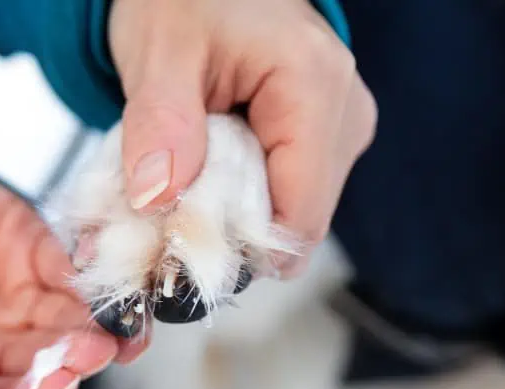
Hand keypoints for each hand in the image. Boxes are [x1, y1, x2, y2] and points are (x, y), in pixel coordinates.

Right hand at [0, 144, 146, 388]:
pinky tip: (109, 277)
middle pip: (51, 373)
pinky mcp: (34, 254)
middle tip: (95, 348)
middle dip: (76, 364)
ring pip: (73, 327)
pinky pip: (74, 273)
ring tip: (118, 319)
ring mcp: (18, 303)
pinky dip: (95, 277)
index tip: (56, 387)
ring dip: (100, 327)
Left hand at [109, 0, 376, 275]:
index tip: (179, 245)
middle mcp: (344, 117)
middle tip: (171, 208)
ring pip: (289, 217)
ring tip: (188, 177)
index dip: (239, 248)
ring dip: (232, 217)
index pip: (298, 218)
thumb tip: (159, 201)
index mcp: (316, 89)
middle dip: (230, 232)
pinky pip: (284, 199)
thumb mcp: (160, 51)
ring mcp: (340, 134)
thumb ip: (160, 123)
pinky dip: (240, 202)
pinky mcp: (322, 145)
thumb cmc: (187, 1)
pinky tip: (209, 172)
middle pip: (296, 223)